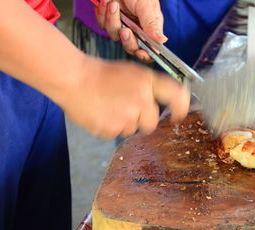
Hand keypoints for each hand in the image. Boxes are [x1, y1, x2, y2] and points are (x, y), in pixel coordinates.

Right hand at [61, 56, 189, 138]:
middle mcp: (141, 100)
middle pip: (152, 122)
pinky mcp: (111, 129)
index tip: (178, 115)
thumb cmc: (101, 74)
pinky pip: (117, 133)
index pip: (176, 96)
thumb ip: (150, 86)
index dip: (181, 107)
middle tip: (127, 108)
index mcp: (147, 82)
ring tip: (109, 106)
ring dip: (125, 122)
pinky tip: (101, 112)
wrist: (73, 79)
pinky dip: (111, 126)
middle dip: (143, 119)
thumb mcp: (132, 72)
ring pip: (133, 129)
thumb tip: (164, 100)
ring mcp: (126, 117)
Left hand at [95, 0, 165, 61]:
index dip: (145, 55)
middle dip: (127, 40)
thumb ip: (152, 24)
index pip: (149, 50)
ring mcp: (120, 25)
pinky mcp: (107, 20)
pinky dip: (103, 14)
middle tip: (125, 29)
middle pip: (131, 47)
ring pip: (114, 36)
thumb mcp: (146, 5)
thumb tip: (162, 41)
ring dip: (112, 21)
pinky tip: (106, 3)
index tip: (141, 52)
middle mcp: (135, 30)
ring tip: (113, 4)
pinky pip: (102, 25)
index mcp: (149, 29)